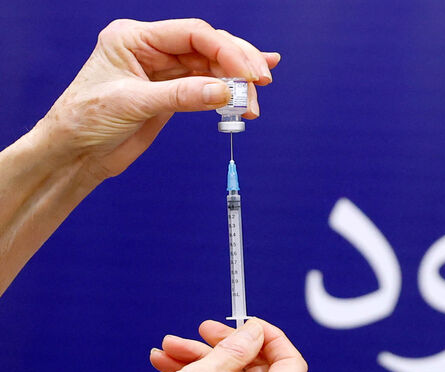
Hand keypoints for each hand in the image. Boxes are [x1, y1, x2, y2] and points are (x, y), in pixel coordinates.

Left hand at [38, 18, 278, 182]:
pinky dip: (228, 90)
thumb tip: (223, 92)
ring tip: (252, 105)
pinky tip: (249, 88)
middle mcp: (151, 49)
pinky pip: (208, 85)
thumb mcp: (133, 104)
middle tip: (260, 83)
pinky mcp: (172, 93)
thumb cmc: (84, 121)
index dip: (225, 51)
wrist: (74, 154)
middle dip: (238, 65)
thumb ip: (181, 95)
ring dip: (237, 83)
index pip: (192, 34)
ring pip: (213, 67)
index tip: (247, 73)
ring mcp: (163, 71)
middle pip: (209, 46)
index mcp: (134, 38)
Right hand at [83, 318, 306, 371]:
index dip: (270, 336)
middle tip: (204, 328)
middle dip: (225, 344)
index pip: (291, 363)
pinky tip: (168, 358)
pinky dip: (195, 370)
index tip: (248, 322)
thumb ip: (237, 347)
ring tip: (172, 344)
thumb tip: (256, 331)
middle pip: (257, 366)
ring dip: (201, 355)